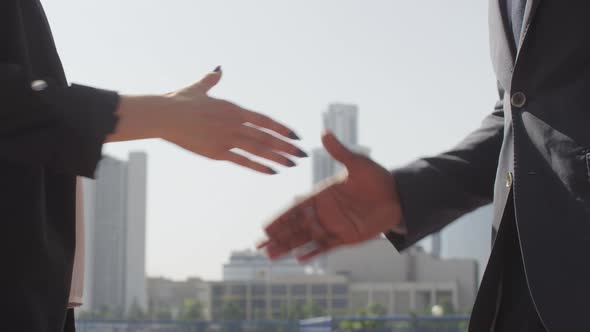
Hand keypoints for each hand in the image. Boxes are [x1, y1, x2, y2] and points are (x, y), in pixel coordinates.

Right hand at [112, 67, 306, 173]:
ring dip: (278, 157)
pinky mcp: (216, 152)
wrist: (163, 115)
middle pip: (267, 137)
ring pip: (259, 149)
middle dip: (287, 146)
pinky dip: (259, 167)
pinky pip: (242, 161)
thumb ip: (211, 81)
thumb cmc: (179, 101)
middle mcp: (234, 124)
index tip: (296, 136)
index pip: (265, 120)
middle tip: (303, 154)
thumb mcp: (198, 89)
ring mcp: (227, 139)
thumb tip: (217, 68)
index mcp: (233, 109)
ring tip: (293, 164)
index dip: (282, 129)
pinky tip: (273, 172)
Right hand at [258, 132, 402, 260]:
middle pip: (295, 226)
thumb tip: (324, 132)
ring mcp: (334, 226)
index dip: (280, 217)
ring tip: (271, 256)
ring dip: (288, 247)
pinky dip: (312, 253)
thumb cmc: (377, 178)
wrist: (399, 196)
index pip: (295, 208)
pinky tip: (298, 259)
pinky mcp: (346, 238)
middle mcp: (324, 212)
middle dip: (277, 236)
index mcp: (322, 195)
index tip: (264, 226)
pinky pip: (325, 247)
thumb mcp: (357, 163)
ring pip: (305, 239)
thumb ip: (339, 151)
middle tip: (258, 245)